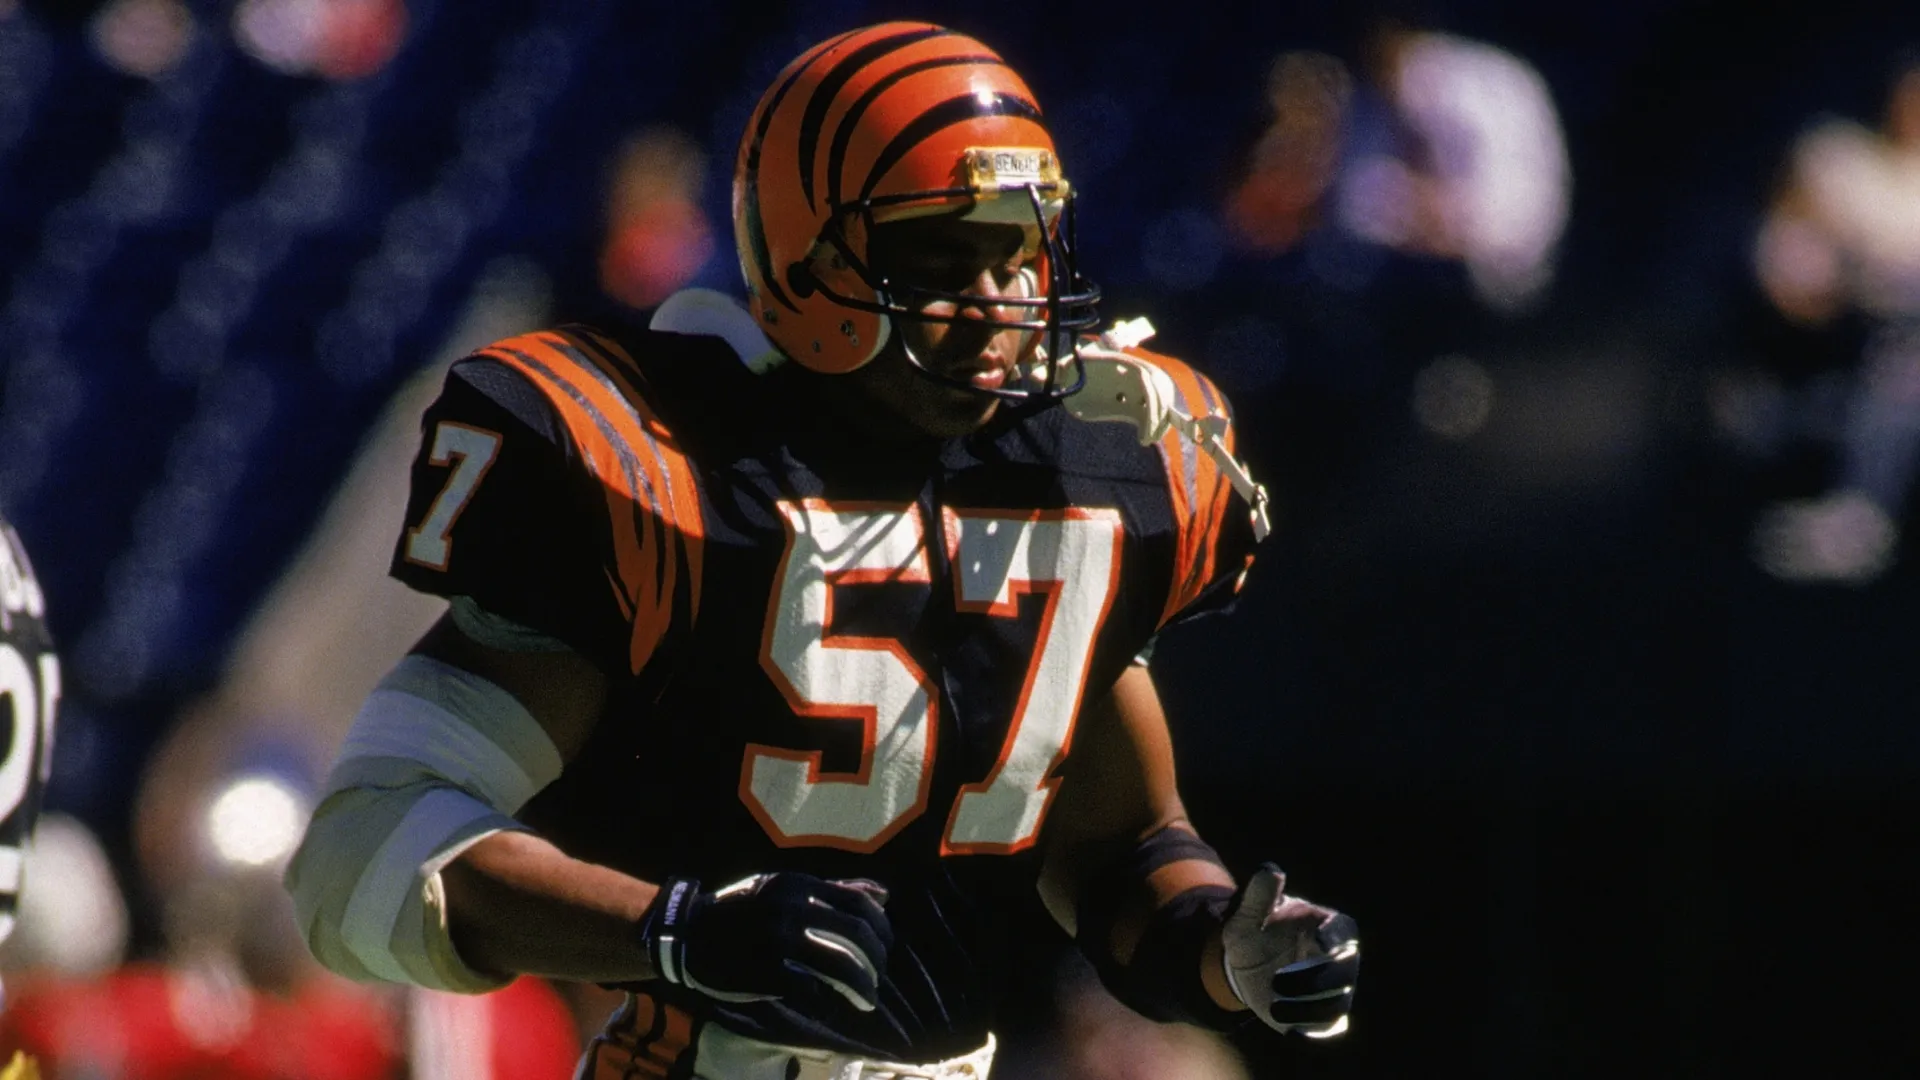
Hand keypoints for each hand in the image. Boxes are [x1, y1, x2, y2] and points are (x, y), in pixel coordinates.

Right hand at [640, 873, 892, 1010]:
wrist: (688, 932)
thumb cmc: (742, 908)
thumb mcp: (784, 888)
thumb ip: (833, 890)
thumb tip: (884, 894)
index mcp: (799, 885)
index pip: (859, 901)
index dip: (881, 926)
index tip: (886, 946)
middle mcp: (792, 908)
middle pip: (856, 934)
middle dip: (876, 961)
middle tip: (878, 978)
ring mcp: (778, 940)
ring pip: (840, 965)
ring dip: (861, 987)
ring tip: (867, 1001)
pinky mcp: (765, 971)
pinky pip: (810, 989)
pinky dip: (825, 999)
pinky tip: (828, 1004)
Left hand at [1221, 865, 1358, 1036]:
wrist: (1248, 964)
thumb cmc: (1254, 931)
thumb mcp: (1247, 913)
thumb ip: (1259, 894)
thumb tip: (1270, 870)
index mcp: (1327, 927)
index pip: (1342, 932)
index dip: (1333, 938)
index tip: (1314, 941)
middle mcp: (1339, 959)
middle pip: (1344, 972)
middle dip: (1315, 980)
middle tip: (1276, 982)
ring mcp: (1335, 989)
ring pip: (1336, 1004)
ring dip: (1307, 1009)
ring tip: (1274, 1008)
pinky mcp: (1324, 1015)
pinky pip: (1329, 1027)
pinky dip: (1310, 1030)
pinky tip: (1286, 1028)